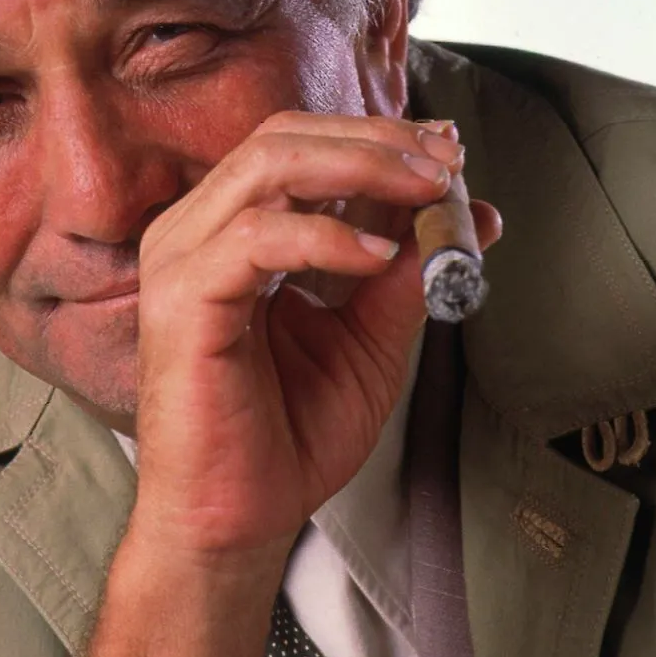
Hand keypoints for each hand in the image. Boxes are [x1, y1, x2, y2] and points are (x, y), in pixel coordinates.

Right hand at [128, 112, 499, 559]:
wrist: (240, 520)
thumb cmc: (288, 436)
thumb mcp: (371, 340)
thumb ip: (408, 272)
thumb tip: (473, 213)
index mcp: (231, 231)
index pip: (300, 145)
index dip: (377, 137)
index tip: (449, 152)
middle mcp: (197, 232)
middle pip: (284, 136)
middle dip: (377, 140)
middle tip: (444, 162)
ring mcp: (181, 261)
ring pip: (269, 166)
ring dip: (361, 168)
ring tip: (426, 193)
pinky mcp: (183, 302)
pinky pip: (255, 237)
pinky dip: (327, 236)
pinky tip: (378, 257)